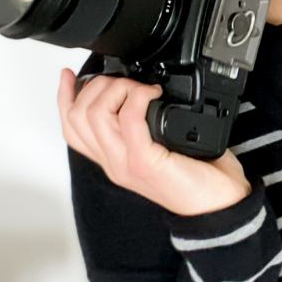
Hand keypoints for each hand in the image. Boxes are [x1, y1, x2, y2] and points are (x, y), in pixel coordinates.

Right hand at [58, 69, 252, 217]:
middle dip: (98, 85)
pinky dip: (138, 97)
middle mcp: (113, 162)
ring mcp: (126, 163)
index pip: (72, 128)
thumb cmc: (197, 176)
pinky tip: (154, 94)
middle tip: (127, 82)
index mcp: (113, 158)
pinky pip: (128, 120)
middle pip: (78, 116)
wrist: (217, 206)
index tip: (68, 74)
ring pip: (95, 115)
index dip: (65, 97)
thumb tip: (142, 91)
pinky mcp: (145, 163)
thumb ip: (143, 126)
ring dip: (118, 88)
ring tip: (141, 88)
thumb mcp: (161, 146)